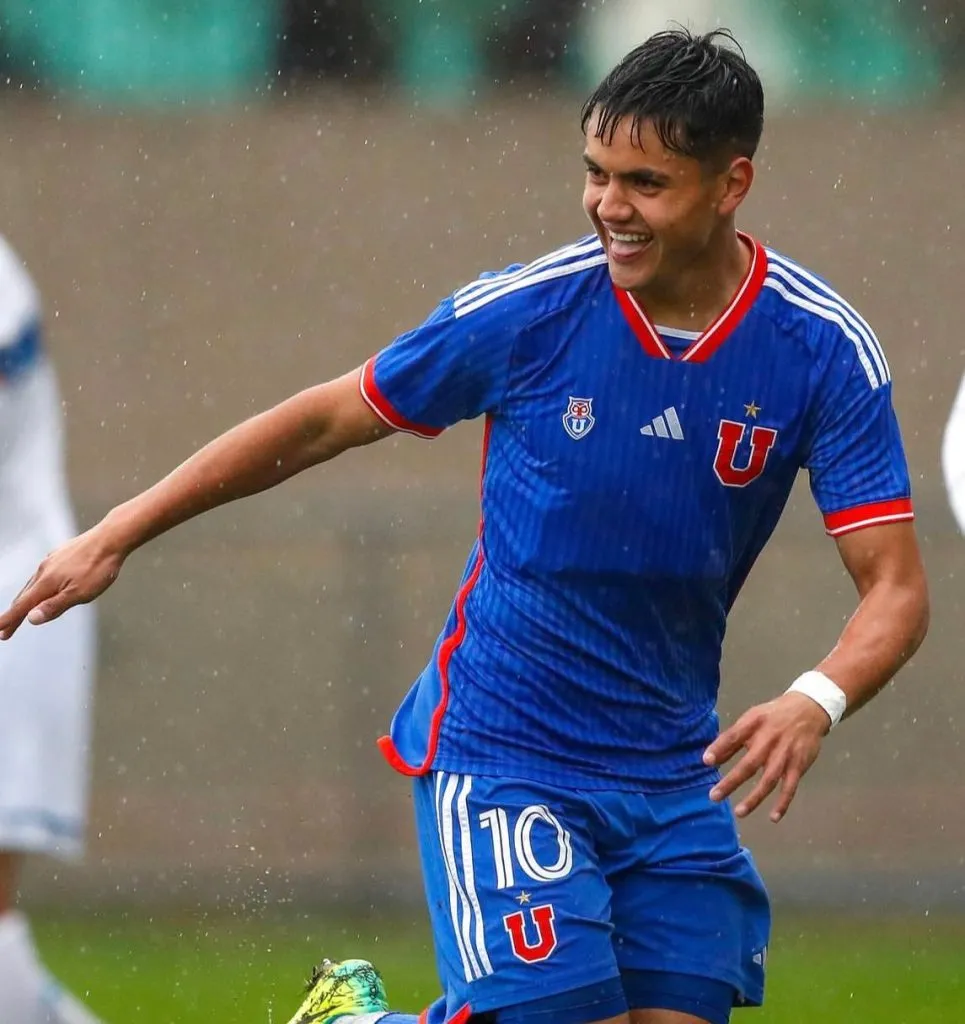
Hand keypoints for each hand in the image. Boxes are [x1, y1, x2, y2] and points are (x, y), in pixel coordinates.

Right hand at [0, 524, 125, 638]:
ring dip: (25, 599)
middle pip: (24, 596)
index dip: (9, 620)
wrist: (111, 537)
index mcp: (46, 582)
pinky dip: (38, 585)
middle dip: (15, 614)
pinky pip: (44, 573)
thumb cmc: (98, 567)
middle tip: (6, 630)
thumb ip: (55, 606)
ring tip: (22, 610)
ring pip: (33, 583)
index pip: (22, 606)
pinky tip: (43, 585)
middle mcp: (44, 570)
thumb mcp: (79, 593)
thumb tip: (31, 619)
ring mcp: (52, 560)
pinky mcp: (60, 554)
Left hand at [703, 691, 830, 822]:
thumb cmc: (772, 717)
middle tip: (714, 796)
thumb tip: (709, 758)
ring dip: (754, 798)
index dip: (719, 748)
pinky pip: (790, 787)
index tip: (705, 761)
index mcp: (754, 725)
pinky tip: (773, 817)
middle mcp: (770, 741)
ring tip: (739, 812)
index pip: (733, 737)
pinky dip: (783, 803)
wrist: (808, 710)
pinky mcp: (798, 766)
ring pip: (769, 780)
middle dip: (731, 781)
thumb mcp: (751, 719)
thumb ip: (731, 739)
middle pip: (749, 764)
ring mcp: (785, 755)